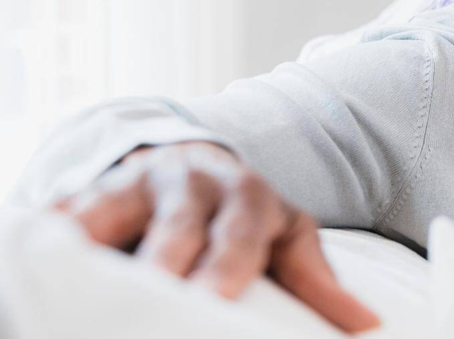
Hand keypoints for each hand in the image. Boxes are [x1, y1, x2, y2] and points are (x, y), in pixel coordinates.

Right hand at [54, 141, 380, 332]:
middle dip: (163, 262)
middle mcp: (193, 184)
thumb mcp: (288, 240)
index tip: (213, 300)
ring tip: (88, 282)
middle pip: (175, 227)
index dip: (225, 267)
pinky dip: (55, 233)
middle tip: (154, 297)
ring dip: (98, 244)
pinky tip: (47, 259)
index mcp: (249, 197)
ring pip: (112, 213)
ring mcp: (136, 183)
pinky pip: (66, 212)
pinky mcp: (89, 193)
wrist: (193, 166)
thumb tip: (370, 327)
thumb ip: (318, 282)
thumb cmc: (245, 217)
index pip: (239, 235)